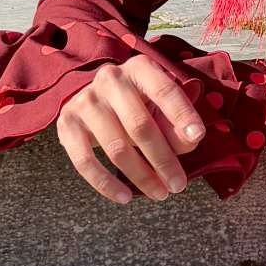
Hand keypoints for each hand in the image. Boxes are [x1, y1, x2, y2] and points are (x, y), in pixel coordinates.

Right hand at [56, 50, 205, 204]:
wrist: (98, 100)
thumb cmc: (140, 105)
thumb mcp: (163, 108)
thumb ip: (178, 124)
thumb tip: (190, 140)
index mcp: (139, 68)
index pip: (164, 90)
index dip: (182, 114)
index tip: (198, 136)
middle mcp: (110, 79)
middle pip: (140, 125)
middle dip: (163, 159)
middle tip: (179, 185)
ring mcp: (85, 100)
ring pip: (116, 147)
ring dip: (141, 176)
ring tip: (159, 193)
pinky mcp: (67, 123)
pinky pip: (84, 161)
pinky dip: (105, 183)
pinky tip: (124, 196)